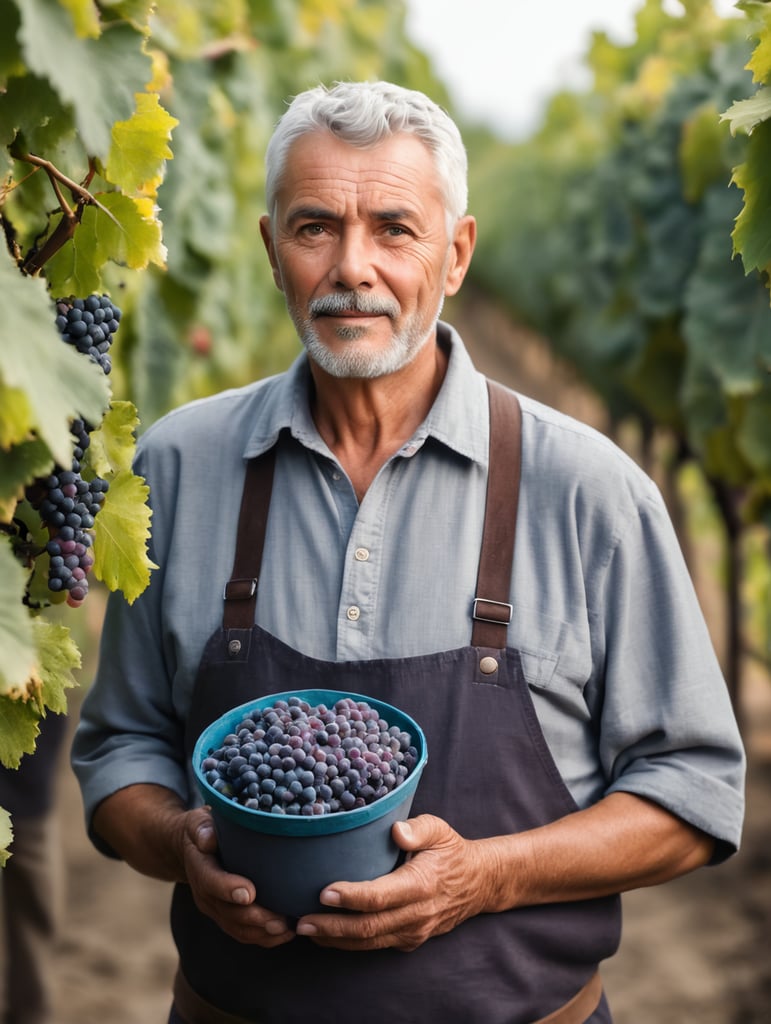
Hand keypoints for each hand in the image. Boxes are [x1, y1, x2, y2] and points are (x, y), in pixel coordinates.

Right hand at [182, 807, 295, 947]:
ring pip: (237, 928)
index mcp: (199, 868)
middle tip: (279, 921)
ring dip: (262, 933)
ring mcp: (216, 909)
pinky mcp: (227, 917)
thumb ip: (202, 829)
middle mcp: (205, 894)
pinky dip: (264, 937)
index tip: (249, 893)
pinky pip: (243, 933)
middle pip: (228, 912)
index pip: (210, 881)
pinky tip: (287, 933)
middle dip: (254, 918)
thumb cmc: (204, 829)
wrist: (194, 849)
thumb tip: (208, 840)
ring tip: (287, 930)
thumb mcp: (199, 822)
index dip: (228, 889)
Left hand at [295, 814, 489, 950]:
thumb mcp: (439, 829)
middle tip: (301, 921)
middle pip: (368, 928)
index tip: (322, 891)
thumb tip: (396, 831)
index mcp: (421, 884)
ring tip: (306, 930)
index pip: (379, 896)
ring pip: (369, 942)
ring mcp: (413, 931)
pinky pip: (376, 945)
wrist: (478, 884)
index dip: (350, 896)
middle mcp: (416, 914)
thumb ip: (418, 828)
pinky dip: (349, 942)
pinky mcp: (409, 940)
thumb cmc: (451, 851)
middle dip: (331, 927)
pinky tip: (327, 935)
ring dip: (335, 940)